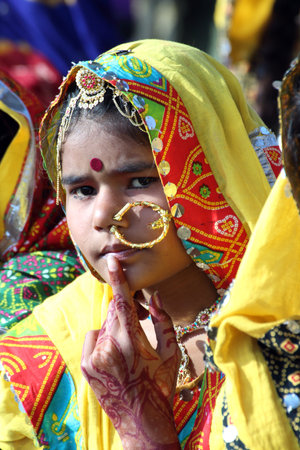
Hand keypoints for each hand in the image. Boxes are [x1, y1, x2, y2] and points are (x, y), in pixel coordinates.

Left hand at [81, 255, 180, 448]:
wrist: (141, 419)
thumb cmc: (161, 385)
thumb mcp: (170, 353)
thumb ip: (163, 321)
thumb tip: (155, 297)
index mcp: (132, 340)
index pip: (123, 301)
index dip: (118, 278)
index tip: (111, 260)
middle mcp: (109, 346)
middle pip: (114, 311)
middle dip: (126, 311)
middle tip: (138, 326)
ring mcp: (94, 356)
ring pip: (104, 325)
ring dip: (116, 327)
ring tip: (128, 350)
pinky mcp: (86, 365)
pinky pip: (94, 338)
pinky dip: (104, 340)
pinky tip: (115, 357)